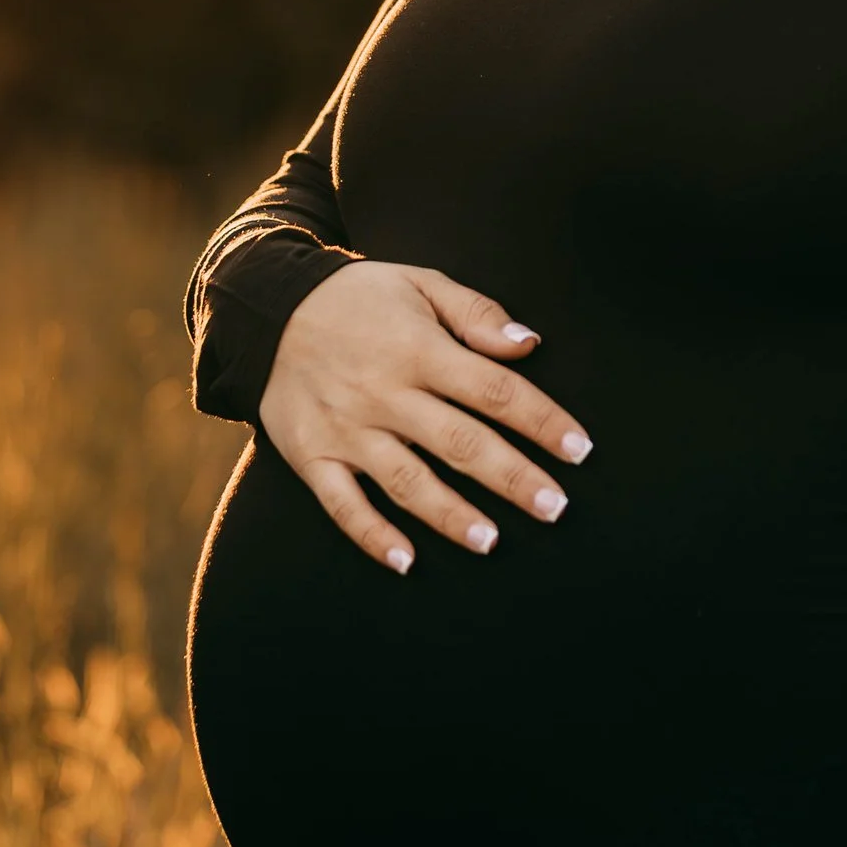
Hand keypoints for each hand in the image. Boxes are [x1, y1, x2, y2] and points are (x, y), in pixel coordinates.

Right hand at [259, 261, 589, 573]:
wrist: (266, 307)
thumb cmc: (359, 298)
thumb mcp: (420, 284)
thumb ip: (477, 314)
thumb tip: (529, 344)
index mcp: (420, 350)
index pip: (495, 390)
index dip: (541, 420)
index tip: (580, 450)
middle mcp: (386, 394)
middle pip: (460, 442)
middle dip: (512, 478)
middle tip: (556, 508)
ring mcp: (347, 429)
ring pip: (407, 480)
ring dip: (450, 514)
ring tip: (492, 541)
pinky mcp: (311, 456)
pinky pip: (342, 504)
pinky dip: (372, 535)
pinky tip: (405, 561)